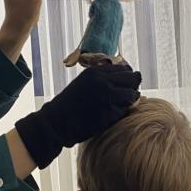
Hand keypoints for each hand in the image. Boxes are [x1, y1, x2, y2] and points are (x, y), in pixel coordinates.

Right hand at [14, 64, 140, 168]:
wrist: (57, 121)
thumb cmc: (70, 103)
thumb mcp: (84, 83)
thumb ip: (101, 78)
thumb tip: (125, 75)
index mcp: (95, 72)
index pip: (123, 69)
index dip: (128, 76)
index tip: (128, 82)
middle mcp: (102, 81)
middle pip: (132, 78)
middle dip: (134, 85)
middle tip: (133, 92)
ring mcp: (107, 97)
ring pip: (132, 94)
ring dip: (131, 100)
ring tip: (125, 104)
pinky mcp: (110, 113)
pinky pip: (125, 110)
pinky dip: (122, 112)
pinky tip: (113, 114)